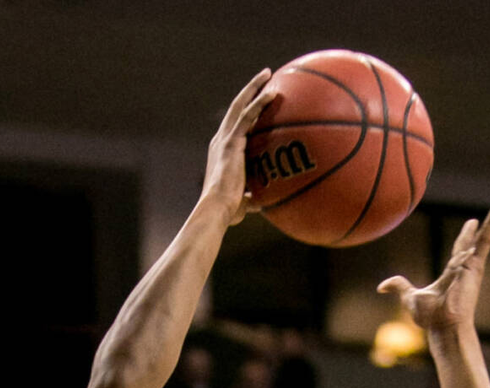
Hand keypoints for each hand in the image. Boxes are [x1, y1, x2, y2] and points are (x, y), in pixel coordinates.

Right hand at [203, 70, 276, 224]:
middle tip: (265, 76)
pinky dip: (260, 103)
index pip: (235, 125)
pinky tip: (273, 93)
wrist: (217, 209)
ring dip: (255, 87)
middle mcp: (220, 140)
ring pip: (241, 105)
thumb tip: (264, 203)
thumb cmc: (228, 211)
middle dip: (250, 90)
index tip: (257, 101)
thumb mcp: (243, 201)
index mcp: (222, 151)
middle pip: (237, 107)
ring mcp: (225, 139)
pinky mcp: (232, 141)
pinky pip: (248, 116)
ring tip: (268, 73)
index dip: (246, 111)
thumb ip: (252, 197)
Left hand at [378, 194, 489, 337]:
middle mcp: (467, 265)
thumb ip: (399, 287)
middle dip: (489, 220)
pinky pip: (487, 238)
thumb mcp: (410, 298)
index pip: (461, 248)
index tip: (472, 223)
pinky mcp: (477, 263)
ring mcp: (473, 263)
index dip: (466, 236)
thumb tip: (381, 287)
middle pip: (479, 236)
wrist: (444, 326)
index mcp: (453, 271)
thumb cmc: (430, 318)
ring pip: (487, 232)